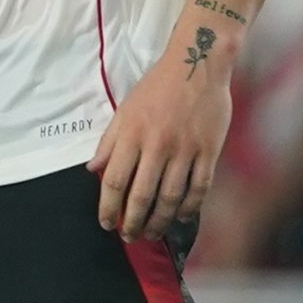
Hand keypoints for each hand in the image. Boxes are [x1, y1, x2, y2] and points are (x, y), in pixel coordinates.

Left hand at [86, 51, 230, 240]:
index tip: (105, 222)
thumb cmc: (157, 87)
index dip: (107, 206)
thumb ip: (110, 141)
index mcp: (132, 134)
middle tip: (129, 236)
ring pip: (170, 197)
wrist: (197, 65)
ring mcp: (185, 150)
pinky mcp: (209, 152)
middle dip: (132, 222)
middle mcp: (157, 145)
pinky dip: (189, 208)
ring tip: (151, 233)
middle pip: (142, 195)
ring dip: (159, 221)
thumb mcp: (125, 109)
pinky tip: (180, 217)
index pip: (115, 180)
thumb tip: (93, 169)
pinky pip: (199, 188)